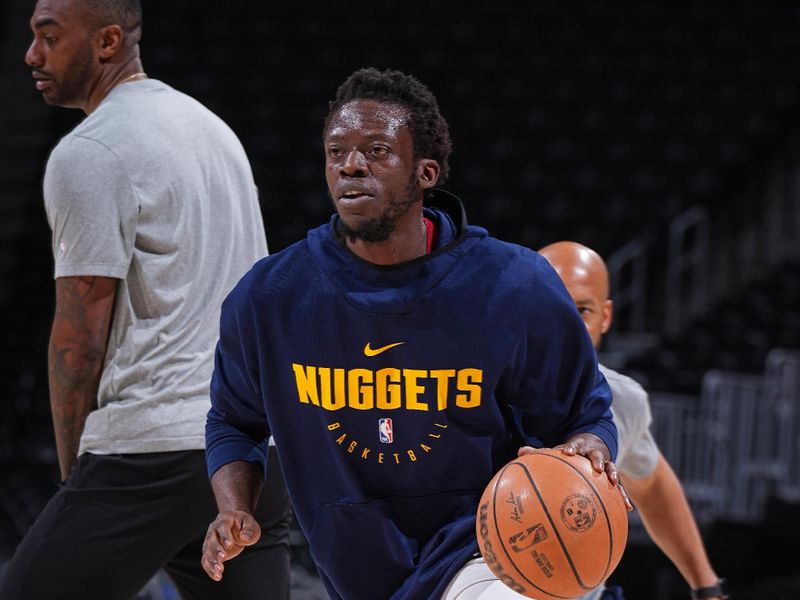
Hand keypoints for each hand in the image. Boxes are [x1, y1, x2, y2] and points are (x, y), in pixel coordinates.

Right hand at [201, 510, 261, 580]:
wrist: (236, 525)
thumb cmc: (245, 525)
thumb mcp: (252, 525)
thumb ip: (250, 531)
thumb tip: (243, 538)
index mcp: (225, 519)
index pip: (222, 527)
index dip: (225, 536)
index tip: (229, 545)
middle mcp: (214, 529)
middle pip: (211, 540)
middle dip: (216, 550)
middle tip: (222, 558)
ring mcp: (210, 540)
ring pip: (206, 551)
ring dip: (212, 562)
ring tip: (220, 571)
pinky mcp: (209, 551)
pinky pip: (206, 560)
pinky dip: (210, 569)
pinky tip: (217, 577)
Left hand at [518, 437, 632, 510]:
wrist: (593, 444)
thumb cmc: (570, 452)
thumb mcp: (557, 450)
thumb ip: (539, 452)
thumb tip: (519, 452)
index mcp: (579, 448)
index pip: (575, 445)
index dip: (571, 448)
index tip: (567, 452)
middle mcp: (594, 455)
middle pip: (597, 456)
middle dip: (598, 460)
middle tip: (597, 467)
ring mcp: (605, 465)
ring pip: (611, 469)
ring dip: (613, 475)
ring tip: (614, 482)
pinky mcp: (611, 478)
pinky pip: (619, 488)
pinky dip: (623, 497)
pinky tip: (627, 509)